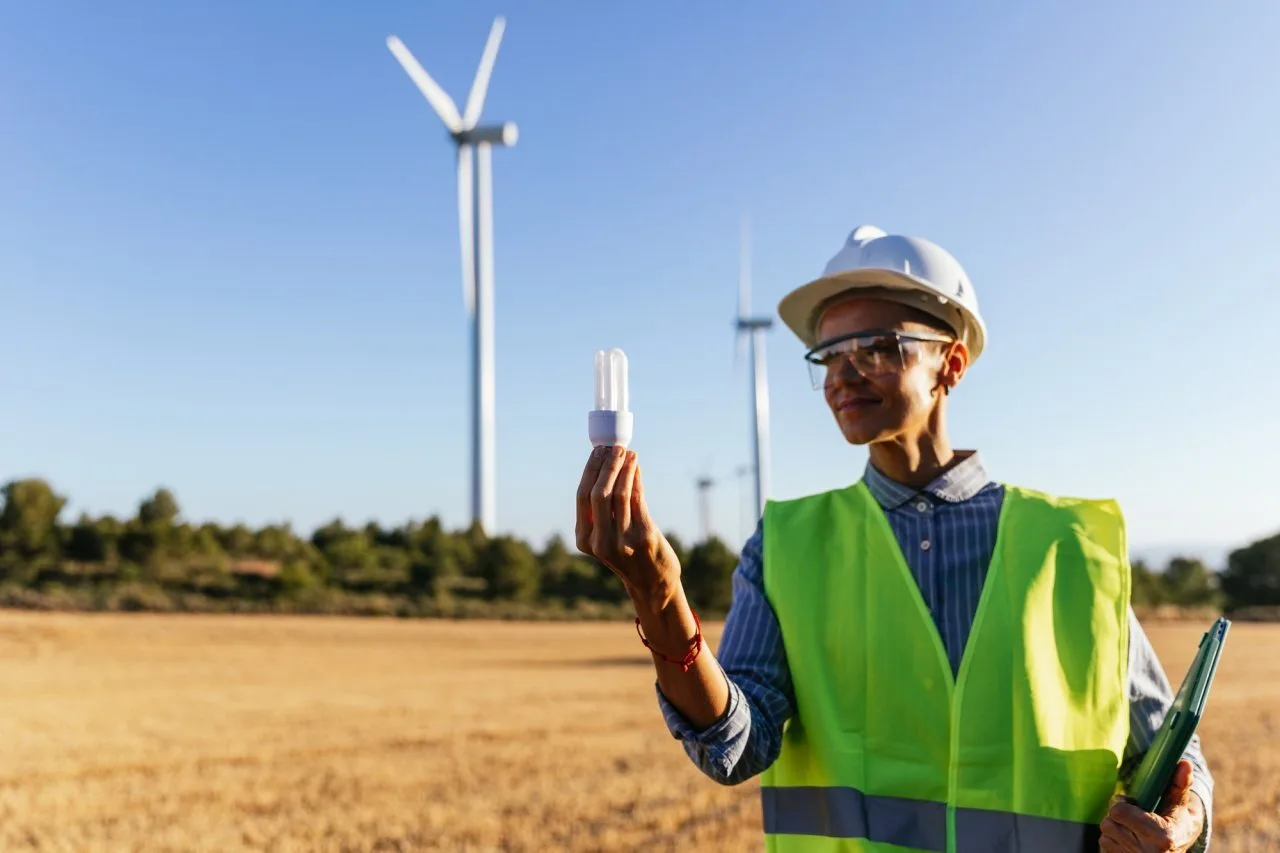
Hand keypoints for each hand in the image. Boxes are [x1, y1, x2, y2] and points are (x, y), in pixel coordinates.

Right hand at [575, 446, 680, 605]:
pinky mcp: (644, 535)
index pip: (582, 497)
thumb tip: (606, 466)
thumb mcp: (605, 537)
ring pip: (619, 494)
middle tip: (613, 448)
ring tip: (628, 453)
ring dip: (623, 468)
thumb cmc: (627, 554)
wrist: (652, 583)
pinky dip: (636, 478)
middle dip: (606, 466)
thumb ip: (601, 511)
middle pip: (598, 493)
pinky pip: (637, 499)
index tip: (598, 451)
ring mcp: (623, 540)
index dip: (590, 470)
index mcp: (585, 540)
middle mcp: (601, 541)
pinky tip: (636, 467)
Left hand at [1101, 760, 1204, 851]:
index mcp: (1162, 836)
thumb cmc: (1178, 825)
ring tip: (1132, 830)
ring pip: (1104, 836)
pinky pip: (1104, 848)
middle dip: (1118, 817)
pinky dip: (1112, 843)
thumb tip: (1184, 763)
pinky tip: (1128, 842)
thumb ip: (1180, 785)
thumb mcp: (1180, 806)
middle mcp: (1149, 852)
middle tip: (1132, 817)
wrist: (1176, 850)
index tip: (1133, 804)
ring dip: (1114, 830)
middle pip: (1108, 824)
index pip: (1118, 812)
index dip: (1122, 804)